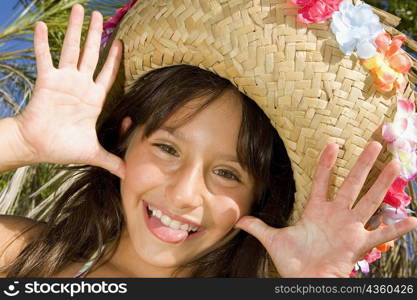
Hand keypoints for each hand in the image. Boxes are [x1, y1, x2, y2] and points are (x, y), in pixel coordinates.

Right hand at [14, 4, 124, 177]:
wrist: (38, 147)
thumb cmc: (63, 148)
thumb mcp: (93, 152)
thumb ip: (112, 160)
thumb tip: (128, 174)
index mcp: (93, 99)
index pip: (107, 74)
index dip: (114, 59)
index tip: (121, 43)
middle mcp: (80, 85)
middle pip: (92, 55)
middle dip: (96, 35)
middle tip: (99, 15)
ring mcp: (64, 80)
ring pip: (72, 50)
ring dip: (76, 30)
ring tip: (79, 9)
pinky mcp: (47, 81)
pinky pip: (45, 58)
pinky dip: (44, 43)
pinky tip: (43, 26)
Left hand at [235, 142, 416, 276]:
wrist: (303, 281)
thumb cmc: (292, 262)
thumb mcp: (272, 240)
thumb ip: (257, 227)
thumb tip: (237, 219)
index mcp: (316, 210)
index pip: (322, 181)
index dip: (326, 164)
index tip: (332, 144)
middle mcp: (336, 215)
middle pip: (351, 184)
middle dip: (362, 164)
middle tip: (374, 143)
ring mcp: (349, 227)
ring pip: (368, 200)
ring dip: (381, 184)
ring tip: (395, 166)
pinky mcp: (358, 244)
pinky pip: (381, 235)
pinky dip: (397, 229)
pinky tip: (413, 220)